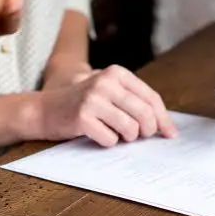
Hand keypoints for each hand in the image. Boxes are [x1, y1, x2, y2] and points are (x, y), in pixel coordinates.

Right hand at [36, 65, 178, 146]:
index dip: (163, 119)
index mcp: (116, 73)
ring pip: (130, 129)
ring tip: (117, 134)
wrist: (45, 109)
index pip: (151, 98)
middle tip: (140, 137)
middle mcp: (105, 82)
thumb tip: (165, 126)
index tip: (170, 134)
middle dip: (148, 131)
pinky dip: (108, 142)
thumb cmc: (83, 104)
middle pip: (144, 114)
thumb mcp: (109, 93)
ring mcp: (93, 99)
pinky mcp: (82, 117)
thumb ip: (134, 102)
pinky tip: (98, 134)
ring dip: (127, 138)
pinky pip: (110, 139)